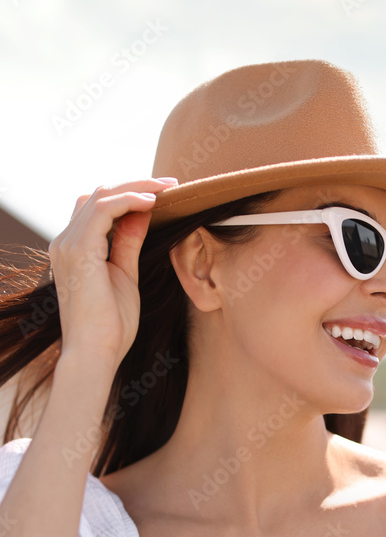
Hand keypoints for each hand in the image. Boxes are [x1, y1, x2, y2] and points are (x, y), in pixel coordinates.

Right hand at [48, 177, 177, 369]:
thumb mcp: (126, 274)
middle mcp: (66, 242)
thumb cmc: (111, 325)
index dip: (129, 195)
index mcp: (74, 249)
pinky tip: (152, 201)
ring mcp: (68, 245)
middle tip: (170, 184)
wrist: (95, 352)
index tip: (162, 194)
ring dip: (136, 187)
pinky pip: (103, 209)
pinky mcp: (79, 250)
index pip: (98, 207)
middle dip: (136, 184)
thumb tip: (144, 214)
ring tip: (167, 188)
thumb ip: (129, 243)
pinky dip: (128, 200)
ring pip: (101, 195)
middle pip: (98, 194)